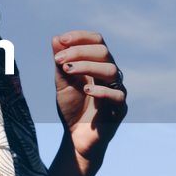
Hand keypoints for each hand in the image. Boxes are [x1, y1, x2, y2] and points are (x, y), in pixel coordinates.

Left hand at [52, 29, 127, 163]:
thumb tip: (56, 38)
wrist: (75, 138)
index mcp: (97, 64)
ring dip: (87, 66)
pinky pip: (117, 95)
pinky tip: (85, 90)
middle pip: (104, 52)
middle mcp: (109, 75)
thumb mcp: (62, 83)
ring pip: (111, 70)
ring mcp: (116, 90)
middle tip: (59, 59)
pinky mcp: (119, 109)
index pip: (97, 41)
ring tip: (68, 71)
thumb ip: (61, 63)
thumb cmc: (72, 108)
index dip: (80, 37)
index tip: (61, 40)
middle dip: (79, 51)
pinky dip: (101, 90)